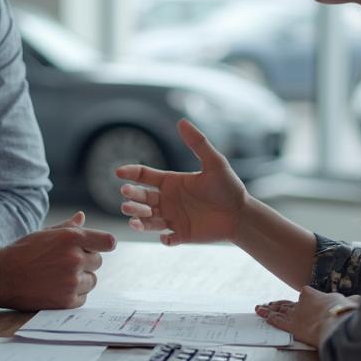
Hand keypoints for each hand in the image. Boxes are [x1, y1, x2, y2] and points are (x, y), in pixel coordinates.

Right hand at [0, 211, 115, 309]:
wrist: (1, 277)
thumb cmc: (23, 251)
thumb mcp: (45, 233)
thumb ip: (68, 227)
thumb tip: (82, 216)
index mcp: (71, 237)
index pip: (108, 241)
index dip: (104, 244)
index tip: (99, 247)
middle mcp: (75, 258)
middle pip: (98, 262)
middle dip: (86, 262)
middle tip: (64, 263)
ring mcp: (71, 281)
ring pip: (92, 280)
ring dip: (81, 280)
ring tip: (58, 276)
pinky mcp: (66, 301)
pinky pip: (83, 297)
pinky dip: (74, 295)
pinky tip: (56, 288)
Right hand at [115, 118, 246, 246]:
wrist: (241, 213)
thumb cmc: (228, 186)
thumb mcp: (214, 162)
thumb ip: (198, 143)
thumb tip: (181, 121)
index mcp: (171, 181)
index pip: (144, 176)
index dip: (131, 173)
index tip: (119, 173)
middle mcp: (168, 199)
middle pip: (141, 198)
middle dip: (131, 198)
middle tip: (126, 196)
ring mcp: (173, 217)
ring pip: (148, 219)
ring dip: (139, 219)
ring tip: (133, 219)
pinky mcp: (182, 234)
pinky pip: (168, 239)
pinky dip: (164, 239)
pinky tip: (166, 237)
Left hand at [255, 288, 360, 346]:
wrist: (337, 324)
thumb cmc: (345, 313)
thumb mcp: (352, 302)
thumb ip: (352, 301)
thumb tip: (358, 301)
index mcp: (314, 294)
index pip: (306, 294)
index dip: (304, 299)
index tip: (302, 301)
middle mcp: (302, 302)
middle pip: (288, 302)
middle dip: (279, 303)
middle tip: (271, 304)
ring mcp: (295, 314)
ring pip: (279, 310)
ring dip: (269, 310)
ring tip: (260, 308)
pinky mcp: (291, 326)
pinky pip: (276, 321)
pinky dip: (269, 318)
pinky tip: (263, 316)